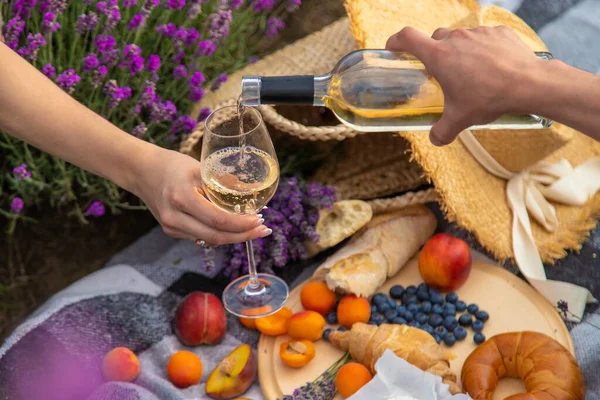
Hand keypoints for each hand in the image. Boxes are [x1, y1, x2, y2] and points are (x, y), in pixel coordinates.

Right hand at [132, 146, 270, 245]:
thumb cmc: (172, 165)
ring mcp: (172, 227)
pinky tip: (234, 228)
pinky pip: (201, 237)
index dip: (241, 224)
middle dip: (243, 236)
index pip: (218, 219)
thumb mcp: (199, 167)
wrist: (142, 171)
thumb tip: (252, 192)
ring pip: (209, 240)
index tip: (259, 220)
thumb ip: (222, 182)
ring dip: (233, 237)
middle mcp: (175, 218)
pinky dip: (219, 233)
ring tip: (253, 229)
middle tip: (263, 230)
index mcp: (182, 198)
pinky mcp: (172, 231)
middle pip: (216, 236)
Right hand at [386, 25, 543, 145]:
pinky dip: (483, 49)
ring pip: (461, 38)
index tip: (393, 47)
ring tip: (471, 72)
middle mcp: (456, 39)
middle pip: (435, 38)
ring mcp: (478, 33)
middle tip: (441, 71)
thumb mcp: (460, 119)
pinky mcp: (498, 32)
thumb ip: (442, 131)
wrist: (528, 84)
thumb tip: (435, 139)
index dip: (396, 41)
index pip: (407, 38)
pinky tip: (491, 66)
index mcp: (439, 56)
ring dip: (461, 51)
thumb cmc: (489, 99)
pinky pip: (484, 37)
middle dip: (434, 52)